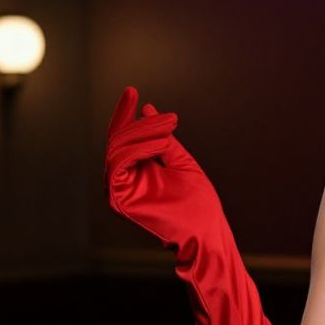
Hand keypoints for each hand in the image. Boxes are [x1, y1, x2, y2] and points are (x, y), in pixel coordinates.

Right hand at [104, 86, 225, 253]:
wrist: (207, 233)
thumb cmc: (199, 204)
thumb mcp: (182, 162)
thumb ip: (164, 140)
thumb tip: (149, 110)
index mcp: (136, 171)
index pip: (123, 138)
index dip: (124, 114)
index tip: (132, 91)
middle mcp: (122, 180)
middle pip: (118, 140)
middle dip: (140, 123)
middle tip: (170, 119)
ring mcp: (118, 190)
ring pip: (117, 148)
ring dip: (143, 133)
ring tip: (169, 131)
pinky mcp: (118, 199)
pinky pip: (119, 163)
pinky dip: (139, 148)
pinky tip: (160, 144)